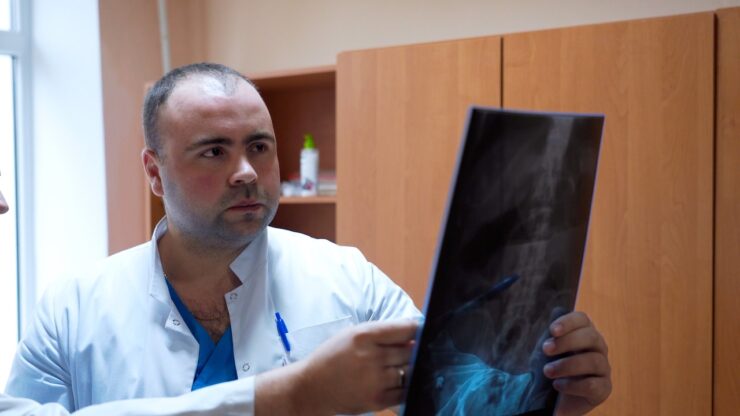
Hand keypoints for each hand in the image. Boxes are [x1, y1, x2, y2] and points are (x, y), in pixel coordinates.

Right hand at [256, 319, 417, 415]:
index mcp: (364, 335)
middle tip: (401, 351)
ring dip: (406, 368)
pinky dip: (404, 386)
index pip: (406, 329)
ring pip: (409, 371)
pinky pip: (404, 392)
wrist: (312, 386)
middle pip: (410, 351)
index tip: (417, 332)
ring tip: (392, 366)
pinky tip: (392, 381)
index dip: (415, 330)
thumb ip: (381, 333)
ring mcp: (375, 380)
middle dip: (411, 350)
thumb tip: (413, 338)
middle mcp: (371, 356)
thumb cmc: (333, 356)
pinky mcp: (377, 400)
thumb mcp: (352, 334)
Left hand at [542, 311, 610, 415]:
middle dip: (567, 342)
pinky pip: (593, 385)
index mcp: (584, 333)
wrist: (554, 397)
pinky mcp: (603, 389)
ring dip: (567, 365)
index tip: (552, 331)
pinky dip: (573, 385)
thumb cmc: (553, 367)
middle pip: (592, 337)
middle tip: (546, 350)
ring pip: (593, 361)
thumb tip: (556, 310)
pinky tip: (558, 385)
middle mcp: (598, 348)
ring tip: (547, 371)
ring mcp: (603, 369)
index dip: (568, 322)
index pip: (582, 319)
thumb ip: (553, 333)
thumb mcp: (548, 349)